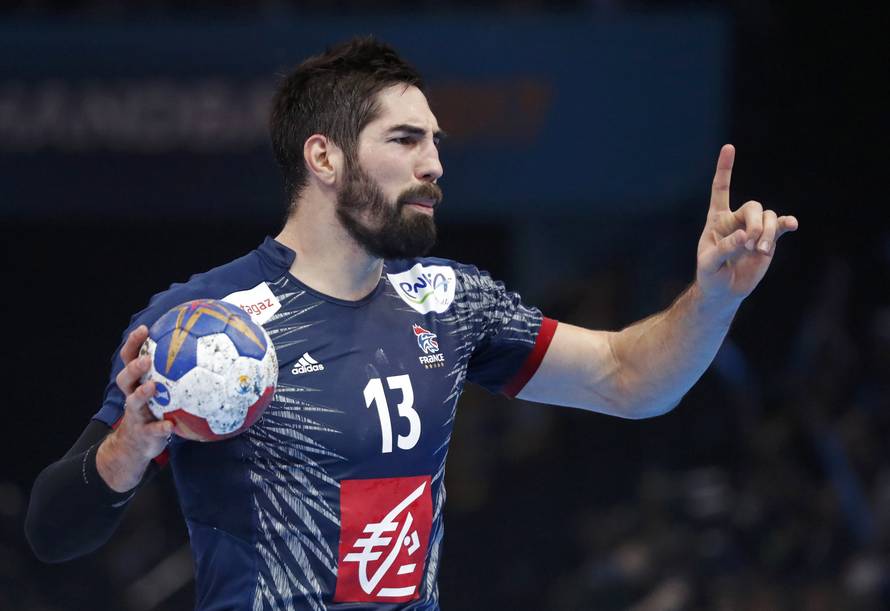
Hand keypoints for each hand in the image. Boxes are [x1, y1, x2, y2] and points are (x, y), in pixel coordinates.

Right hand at [96, 325, 172, 491]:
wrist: (138, 444)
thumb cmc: (156, 410)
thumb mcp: (163, 392)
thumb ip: (178, 373)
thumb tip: (206, 350)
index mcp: (137, 382)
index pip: (130, 359)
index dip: (134, 344)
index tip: (144, 329)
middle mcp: (132, 396)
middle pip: (125, 378)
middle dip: (134, 367)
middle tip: (147, 359)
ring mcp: (136, 415)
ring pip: (133, 402)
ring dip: (141, 394)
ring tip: (153, 387)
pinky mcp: (144, 433)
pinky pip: (151, 430)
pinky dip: (160, 428)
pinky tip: (170, 426)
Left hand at [696, 144, 797, 303]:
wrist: (724, 290)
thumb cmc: (710, 275)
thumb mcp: (709, 263)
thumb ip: (724, 249)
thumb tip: (744, 236)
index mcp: (717, 220)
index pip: (721, 189)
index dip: (725, 169)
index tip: (729, 147)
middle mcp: (737, 219)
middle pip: (753, 206)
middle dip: (755, 223)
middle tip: (750, 243)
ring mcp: (754, 228)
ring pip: (768, 217)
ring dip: (767, 232)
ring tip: (758, 251)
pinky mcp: (768, 240)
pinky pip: (780, 226)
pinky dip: (786, 224)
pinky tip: (791, 225)